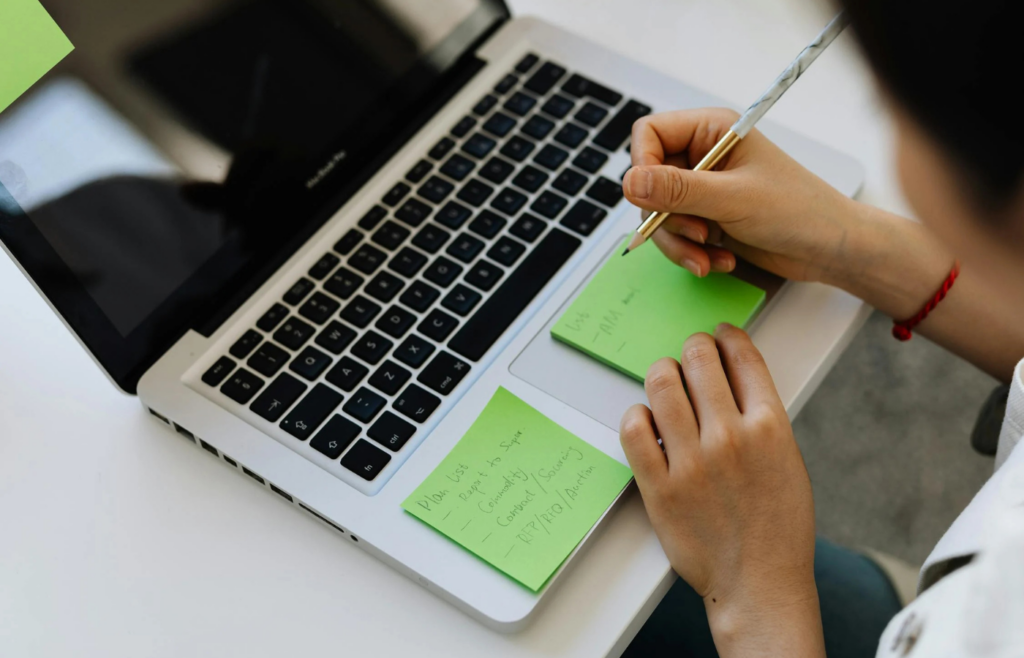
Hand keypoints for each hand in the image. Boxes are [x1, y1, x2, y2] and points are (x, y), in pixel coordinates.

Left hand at [619, 325, 823, 656]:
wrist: (759, 582)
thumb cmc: (778, 525)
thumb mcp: (788, 460)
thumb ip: (762, 418)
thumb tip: (732, 380)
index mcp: (771, 426)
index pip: (742, 356)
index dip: (727, 336)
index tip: (719, 334)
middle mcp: (730, 437)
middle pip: (698, 359)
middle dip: (693, 348)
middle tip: (689, 355)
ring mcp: (692, 461)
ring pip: (662, 385)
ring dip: (661, 373)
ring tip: (664, 380)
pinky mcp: (660, 487)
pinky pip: (634, 429)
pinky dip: (637, 415)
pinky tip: (646, 419)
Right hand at [624, 108, 854, 281]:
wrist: (830, 248)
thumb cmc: (798, 210)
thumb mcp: (733, 198)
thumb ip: (678, 190)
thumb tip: (630, 183)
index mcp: (711, 131)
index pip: (649, 135)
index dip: (642, 166)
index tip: (651, 198)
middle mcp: (703, 156)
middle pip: (649, 181)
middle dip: (665, 217)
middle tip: (695, 235)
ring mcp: (703, 189)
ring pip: (658, 214)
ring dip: (678, 243)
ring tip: (707, 258)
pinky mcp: (707, 218)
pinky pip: (676, 235)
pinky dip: (692, 253)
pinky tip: (719, 260)